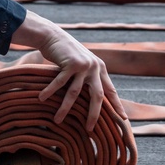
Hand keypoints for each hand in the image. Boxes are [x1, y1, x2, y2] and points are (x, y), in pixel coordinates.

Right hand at [10, 11, 126, 130]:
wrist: (54, 36)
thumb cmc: (66, 54)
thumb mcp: (82, 65)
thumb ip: (89, 77)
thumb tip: (93, 98)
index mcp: (100, 68)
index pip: (111, 90)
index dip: (117, 105)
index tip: (123, 119)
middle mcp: (95, 67)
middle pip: (98, 96)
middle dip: (94, 113)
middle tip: (89, 128)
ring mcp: (83, 65)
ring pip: (75, 92)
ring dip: (65, 108)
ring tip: (57, 120)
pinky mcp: (70, 64)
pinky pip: (60, 83)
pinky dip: (50, 91)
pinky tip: (42, 98)